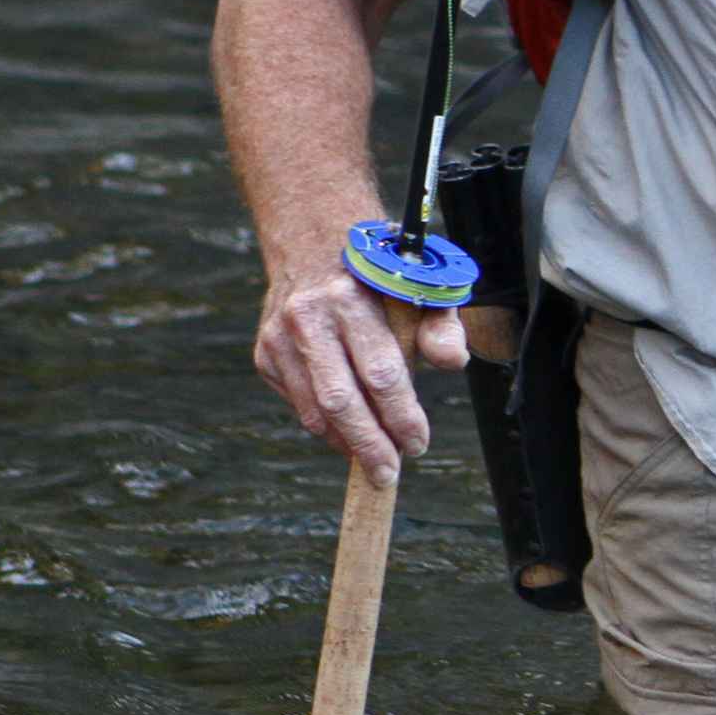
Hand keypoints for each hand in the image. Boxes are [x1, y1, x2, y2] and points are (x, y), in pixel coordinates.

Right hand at [253, 261, 466, 485]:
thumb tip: (451, 361)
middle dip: (369, 444)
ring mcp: (279, 337)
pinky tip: (349, 434)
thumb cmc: (380, 273)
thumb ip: (441, 322)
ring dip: (347, 443)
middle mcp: (309, 317)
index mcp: (351, 298)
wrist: (314, 241)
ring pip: (314, 411)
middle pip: (341, 400)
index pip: (381, 372)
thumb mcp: (421, 285)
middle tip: (390, 473)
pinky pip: (299, 404)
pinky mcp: (264, 352)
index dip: (401, 415)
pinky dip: (326, 427)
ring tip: (375, 461)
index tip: (418, 442)